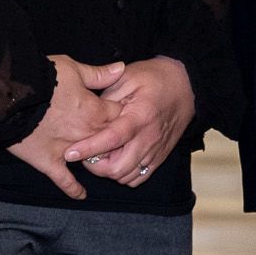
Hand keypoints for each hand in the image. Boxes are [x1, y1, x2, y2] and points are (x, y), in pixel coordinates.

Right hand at [7, 55, 124, 201]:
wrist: (10, 95)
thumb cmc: (43, 76)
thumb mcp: (73, 68)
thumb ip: (99, 74)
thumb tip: (122, 69)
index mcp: (96, 111)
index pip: (120, 115)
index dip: (121, 113)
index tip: (121, 113)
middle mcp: (87, 134)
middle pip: (111, 140)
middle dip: (114, 137)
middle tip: (114, 135)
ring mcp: (69, 150)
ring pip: (92, 160)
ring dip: (97, 159)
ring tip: (101, 159)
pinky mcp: (49, 161)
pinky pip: (64, 180)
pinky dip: (73, 189)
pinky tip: (81, 195)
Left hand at [65, 58, 195, 186]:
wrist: (186, 84)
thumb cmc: (155, 78)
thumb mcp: (127, 77)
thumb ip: (106, 97)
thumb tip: (88, 116)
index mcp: (140, 116)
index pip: (111, 140)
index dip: (88, 149)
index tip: (69, 153)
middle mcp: (149, 138)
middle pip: (118, 168)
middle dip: (96, 166)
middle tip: (85, 152)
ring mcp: (156, 150)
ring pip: (127, 176)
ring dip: (109, 171)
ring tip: (100, 155)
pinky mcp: (160, 157)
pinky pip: (139, 178)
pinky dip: (124, 174)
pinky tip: (116, 160)